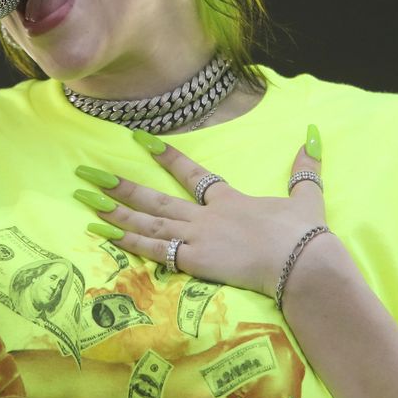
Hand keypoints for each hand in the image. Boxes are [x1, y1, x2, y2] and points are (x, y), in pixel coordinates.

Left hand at [79, 125, 325, 297]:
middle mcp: (206, 215)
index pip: (192, 173)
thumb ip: (305, 169)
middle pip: (156, 198)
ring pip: (148, 221)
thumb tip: (313, 136)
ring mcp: (197, 237)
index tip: (139, 140)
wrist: (304, 262)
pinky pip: (153, 249)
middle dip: (121, 185)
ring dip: (114, 210)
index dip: (166, 155)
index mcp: (230, 200)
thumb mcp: (307, 198)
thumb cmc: (305, 235)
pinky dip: (127, 240)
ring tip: (85, 198)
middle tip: (89, 173)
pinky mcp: (195, 261)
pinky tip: (103, 232)